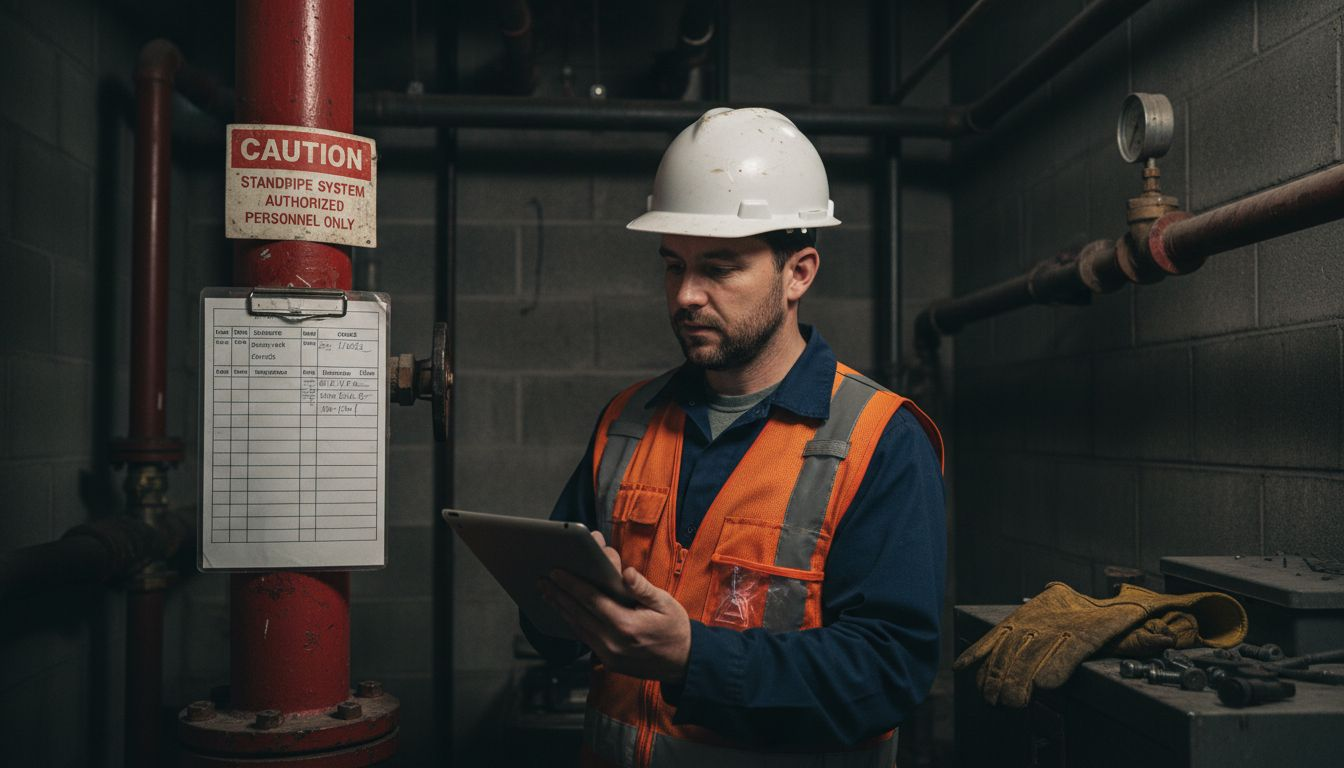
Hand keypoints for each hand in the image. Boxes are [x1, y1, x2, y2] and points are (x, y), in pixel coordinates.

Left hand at [540, 531, 690, 683]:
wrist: (684, 663)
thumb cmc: (675, 629)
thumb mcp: (665, 603)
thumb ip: (642, 588)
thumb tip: (625, 572)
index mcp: (627, 625)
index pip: (591, 600)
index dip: (571, 584)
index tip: (556, 572)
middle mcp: (613, 643)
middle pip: (578, 614)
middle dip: (558, 595)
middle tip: (542, 580)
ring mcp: (609, 655)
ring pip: (578, 628)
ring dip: (561, 609)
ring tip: (547, 593)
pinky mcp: (608, 662)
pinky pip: (585, 639)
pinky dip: (573, 623)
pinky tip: (565, 613)